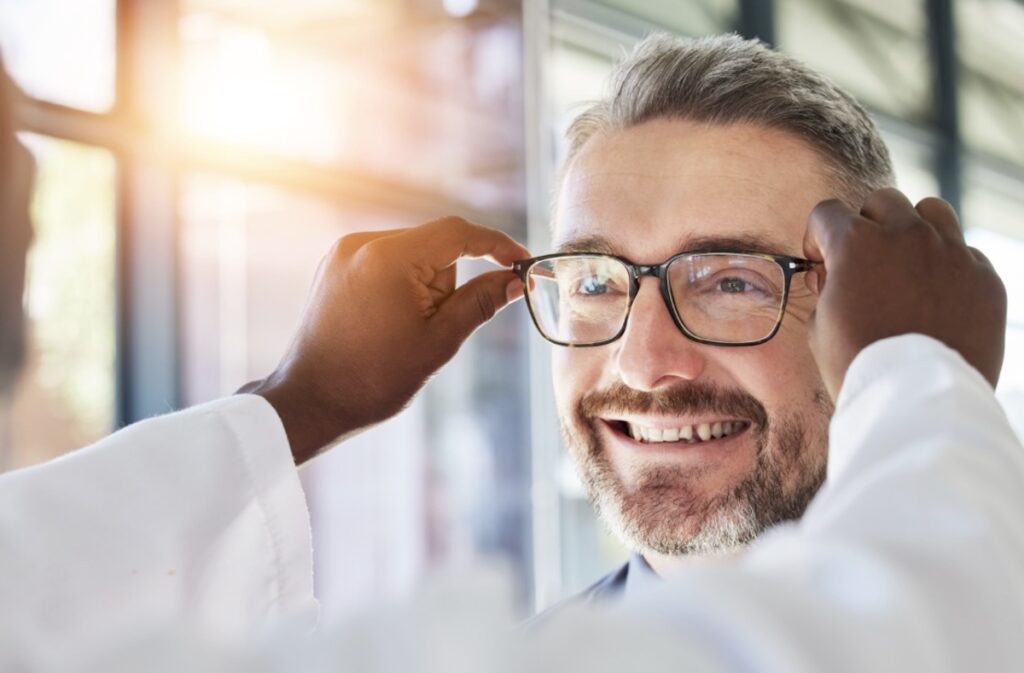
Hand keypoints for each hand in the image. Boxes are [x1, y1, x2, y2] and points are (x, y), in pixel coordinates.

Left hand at [241, 217, 529, 463]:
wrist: (310, 401)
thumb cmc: (374, 378)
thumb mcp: (439, 341)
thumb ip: (481, 303)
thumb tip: (515, 281)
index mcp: (389, 258)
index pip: (458, 232)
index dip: (496, 245)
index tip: (521, 264)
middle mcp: (362, 243)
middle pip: (434, 244)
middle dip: (449, 280)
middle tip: (435, 326)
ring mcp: (344, 251)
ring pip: (412, 253)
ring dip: (424, 284)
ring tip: (403, 330)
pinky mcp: (335, 264)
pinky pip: (386, 261)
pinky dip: (401, 283)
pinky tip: (388, 321)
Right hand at [803, 188, 1005, 399]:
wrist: (916, 400)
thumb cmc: (858, 366)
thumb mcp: (820, 326)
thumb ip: (826, 288)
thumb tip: (832, 275)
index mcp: (857, 243)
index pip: (827, 212)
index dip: (817, 237)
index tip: (821, 260)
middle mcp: (907, 236)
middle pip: (883, 201)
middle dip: (867, 226)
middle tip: (864, 262)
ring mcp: (952, 254)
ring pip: (933, 211)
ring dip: (914, 229)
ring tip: (907, 262)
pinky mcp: (985, 279)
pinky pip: (966, 253)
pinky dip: (948, 267)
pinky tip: (937, 298)